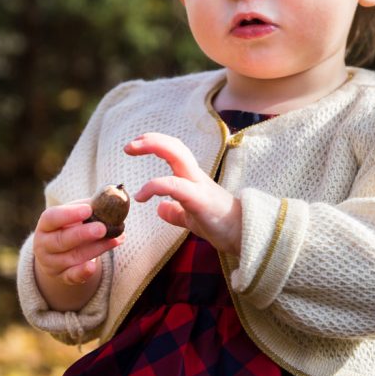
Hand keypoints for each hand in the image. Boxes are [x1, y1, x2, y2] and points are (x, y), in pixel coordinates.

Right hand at [33, 201, 121, 286]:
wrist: (58, 253)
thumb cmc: (70, 226)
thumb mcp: (74, 214)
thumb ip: (89, 207)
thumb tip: (110, 198)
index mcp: (45, 225)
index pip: (52, 218)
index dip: (69, 214)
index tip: (88, 209)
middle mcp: (43, 245)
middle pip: (62, 240)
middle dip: (83, 234)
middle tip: (102, 228)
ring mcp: (51, 263)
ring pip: (73, 257)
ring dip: (96, 248)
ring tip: (115, 239)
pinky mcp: (62, 276)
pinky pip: (71, 277)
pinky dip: (81, 273)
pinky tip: (92, 267)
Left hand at [127, 133, 241, 255]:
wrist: (245, 236)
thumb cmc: (221, 225)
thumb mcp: (192, 218)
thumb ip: (176, 212)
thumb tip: (160, 209)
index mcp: (193, 179)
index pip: (175, 151)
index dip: (156, 143)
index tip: (135, 146)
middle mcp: (196, 176)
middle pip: (175, 146)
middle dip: (151, 139)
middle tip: (129, 145)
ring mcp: (199, 186)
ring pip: (177, 155)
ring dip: (153, 146)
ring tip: (130, 150)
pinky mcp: (199, 200)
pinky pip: (174, 185)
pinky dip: (154, 186)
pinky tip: (140, 196)